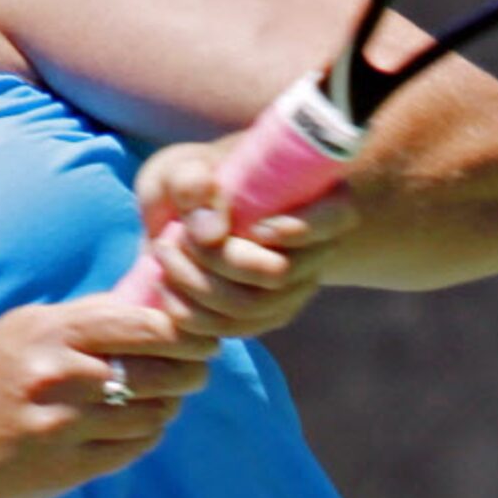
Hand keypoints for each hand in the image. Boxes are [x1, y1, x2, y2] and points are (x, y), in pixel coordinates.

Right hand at [0, 297, 218, 497]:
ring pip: (153, 410)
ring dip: (169, 404)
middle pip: (157, 368)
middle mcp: (56, 376)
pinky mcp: (71, 467)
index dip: (182, 329)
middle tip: (199, 368)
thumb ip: (82, 317)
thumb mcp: (21, 333)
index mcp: (46, 332)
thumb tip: (152, 300)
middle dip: (191, 368)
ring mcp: (63, 425)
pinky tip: (137, 424)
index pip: (140, 323)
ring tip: (165, 397)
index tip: (198, 334)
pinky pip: (137, 445)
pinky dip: (148, 433)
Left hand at [132, 140, 359, 338]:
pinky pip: (234, 330)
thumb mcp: (183, 167)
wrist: (192, 213)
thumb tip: (212, 234)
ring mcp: (295, 288)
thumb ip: (190, 183)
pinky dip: (193, 315)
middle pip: (279, 272)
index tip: (248, 224)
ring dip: (196, 287)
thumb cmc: (194, 180)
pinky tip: (166, 288)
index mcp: (320, 197)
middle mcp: (319, 248)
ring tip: (163, 255)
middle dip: (216, 261)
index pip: (334, 218)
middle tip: (171, 238)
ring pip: (252, 307)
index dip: (296, 228)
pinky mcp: (267, 317)